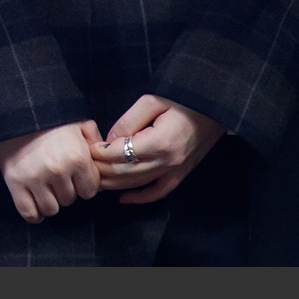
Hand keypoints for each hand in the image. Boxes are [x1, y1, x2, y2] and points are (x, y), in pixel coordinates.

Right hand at [0, 120, 101, 222]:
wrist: (14, 110)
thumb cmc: (50, 118)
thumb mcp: (80, 123)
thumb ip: (97, 143)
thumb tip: (105, 167)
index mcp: (78, 158)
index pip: (90, 191)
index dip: (83, 184)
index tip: (74, 175)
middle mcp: (58, 171)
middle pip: (70, 200)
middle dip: (65, 190)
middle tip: (55, 175)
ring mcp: (35, 178)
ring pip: (51, 208)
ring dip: (49, 200)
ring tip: (44, 185)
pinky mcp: (15, 182)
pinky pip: (29, 213)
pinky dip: (34, 213)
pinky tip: (34, 201)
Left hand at [91, 95, 224, 204]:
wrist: (215, 107)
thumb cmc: (182, 99)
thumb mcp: (151, 101)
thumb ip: (128, 122)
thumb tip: (109, 140)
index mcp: (159, 142)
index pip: (119, 154)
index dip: (99, 153)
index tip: (86, 147)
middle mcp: (168, 161)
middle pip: (126, 173)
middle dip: (101, 170)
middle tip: (84, 164)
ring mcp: (177, 170)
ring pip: (139, 185)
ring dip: (114, 185)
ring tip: (94, 179)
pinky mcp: (182, 173)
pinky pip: (160, 191)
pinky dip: (141, 197)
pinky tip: (124, 198)